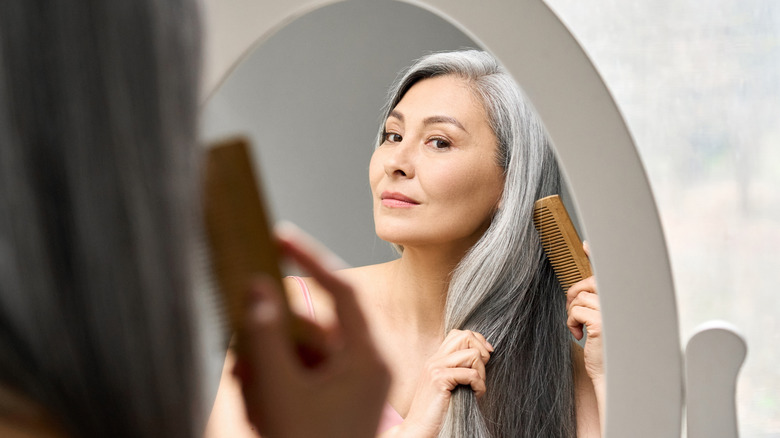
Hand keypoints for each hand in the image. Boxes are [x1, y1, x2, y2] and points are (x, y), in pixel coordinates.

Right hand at [234, 227, 389, 437]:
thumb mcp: (280, 390)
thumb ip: (265, 335)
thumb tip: (259, 287)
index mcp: (368, 357)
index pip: (342, 290)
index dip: (310, 258)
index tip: (278, 236)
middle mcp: (364, 366)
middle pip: (314, 324)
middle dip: (272, 327)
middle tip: (241, 326)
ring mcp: (350, 385)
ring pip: (302, 351)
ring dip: (267, 356)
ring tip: (242, 373)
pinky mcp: (334, 399)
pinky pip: (302, 374)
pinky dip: (274, 376)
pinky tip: (250, 390)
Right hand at [391, 330, 492, 437]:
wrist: (418, 429)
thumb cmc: (437, 412)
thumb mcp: (449, 386)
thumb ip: (459, 370)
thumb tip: (484, 357)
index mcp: (436, 359)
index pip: (459, 334)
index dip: (477, 342)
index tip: (486, 359)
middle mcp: (434, 359)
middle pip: (466, 336)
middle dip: (482, 352)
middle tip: (481, 373)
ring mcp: (435, 368)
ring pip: (472, 354)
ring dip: (482, 372)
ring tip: (477, 388)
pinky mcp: (439, 380)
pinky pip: (471, 374)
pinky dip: (480, 386)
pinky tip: (475, 396)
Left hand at [566, 243, 605, 430]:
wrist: (613, 375)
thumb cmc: (606, 349)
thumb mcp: (602, 321)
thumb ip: (596, 302)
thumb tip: (580, 289)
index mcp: (625, 300)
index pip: (611, 272)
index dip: (598, 254)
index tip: (587, 243)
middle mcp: (622, 302)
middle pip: (588, 283)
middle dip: (575, 296)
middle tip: (576, 316)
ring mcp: (613, 311)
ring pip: (578, 297)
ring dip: (573, 313)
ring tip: (582, 329)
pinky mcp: (600, 322)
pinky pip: (574, 310)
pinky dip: (571, 322)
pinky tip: (580, 336)